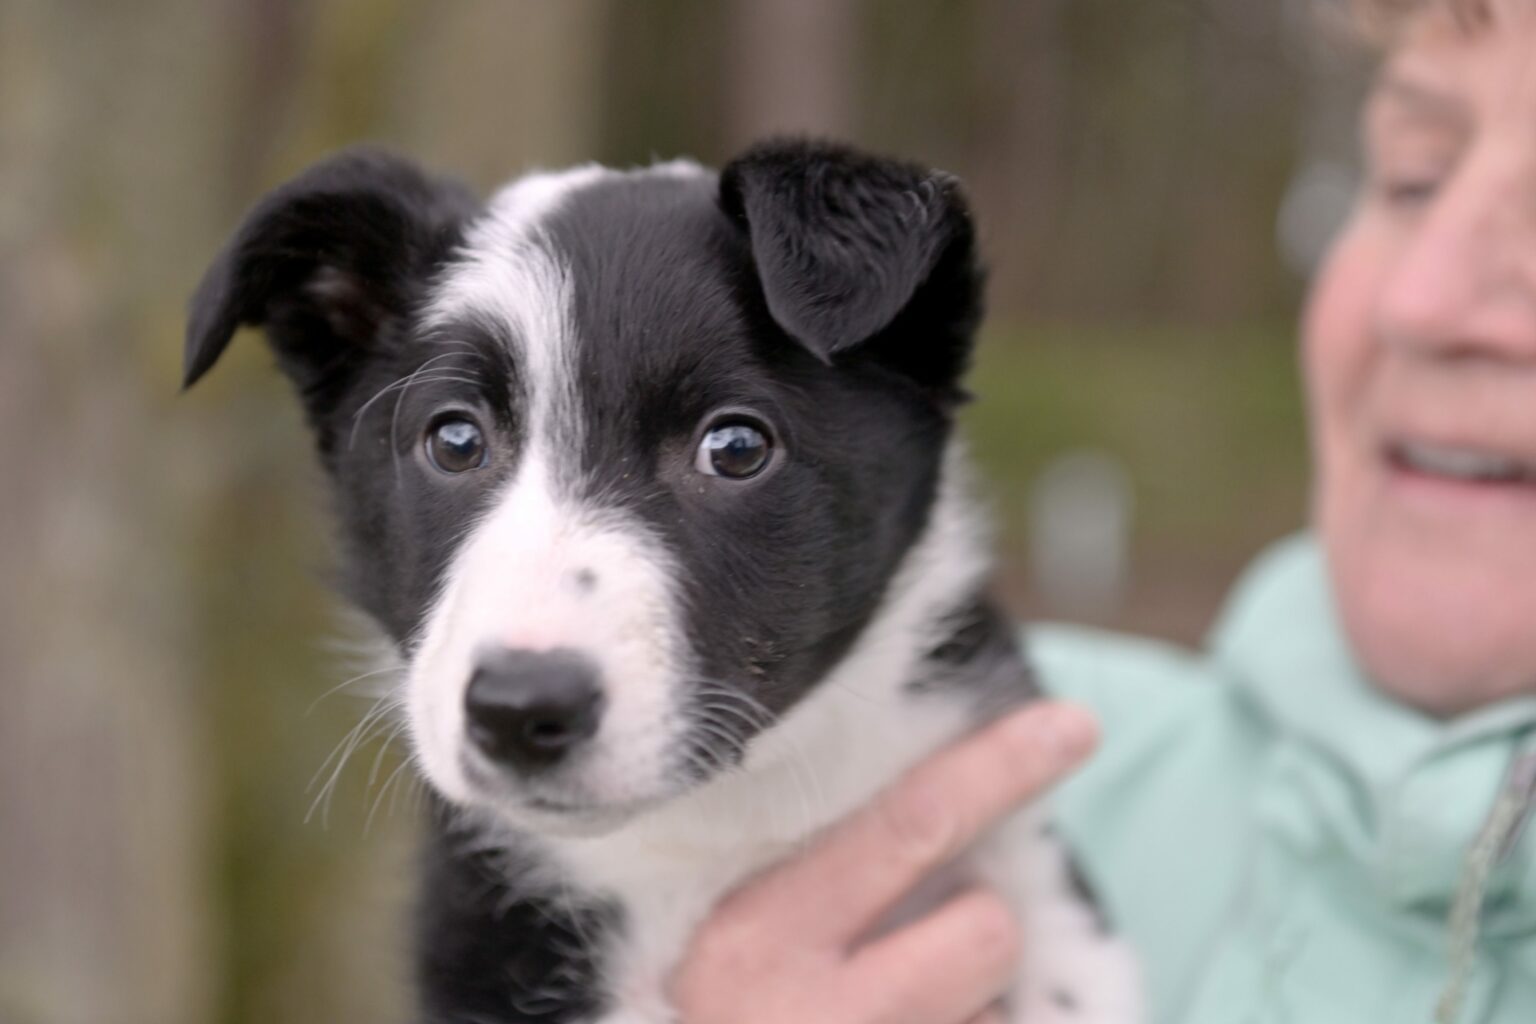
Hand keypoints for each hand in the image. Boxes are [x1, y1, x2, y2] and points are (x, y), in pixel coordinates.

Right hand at [669, 701, 1098, 1023]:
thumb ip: (814, 865)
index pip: (908, 825)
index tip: (1072, 726)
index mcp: (756, 934)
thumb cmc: (705, 1008)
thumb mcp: (732, 931)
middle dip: (982, 921)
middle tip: (944, 931)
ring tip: (880, 1019)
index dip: (997, 769)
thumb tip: (941, 800)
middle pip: (984, 930)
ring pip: (994, 1013)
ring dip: (964, 1010)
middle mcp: (814, 1014)